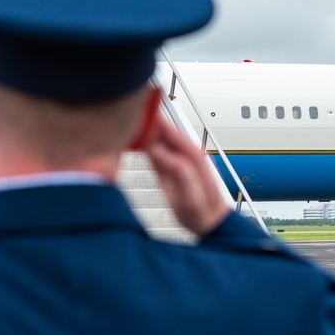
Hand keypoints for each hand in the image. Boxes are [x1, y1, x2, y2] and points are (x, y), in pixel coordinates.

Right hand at [134, 89, 230, 235]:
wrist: (210, 224)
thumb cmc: (204, 212)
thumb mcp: (190, 195)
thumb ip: (177, 171)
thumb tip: (158, 150)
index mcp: (193, 158)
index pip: (170, 131)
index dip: (155, 119)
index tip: (140, 110)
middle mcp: (185, 157)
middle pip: (162, 133)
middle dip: (146, 124)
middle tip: (125, 117)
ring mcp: (177, 163)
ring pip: (157, 142)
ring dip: (143, 134)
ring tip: (125, 126)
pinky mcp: (170, 171)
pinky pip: (155, 154)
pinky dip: (144, 147)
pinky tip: (133, 143)